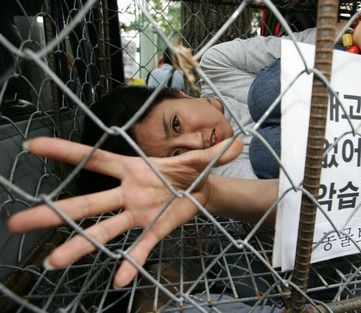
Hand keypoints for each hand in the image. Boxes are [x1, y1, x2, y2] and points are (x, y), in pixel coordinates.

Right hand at [8, 137, 242, 287]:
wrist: (202, 192)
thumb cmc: (190, 172)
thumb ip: (212, 152)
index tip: (35, 146)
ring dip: (79, 245)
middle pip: (86, 202)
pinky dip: (131, 261)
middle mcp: (127, 193)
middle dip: (53, 211)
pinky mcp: (152, 230)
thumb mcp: (198, 161)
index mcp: (132, 169)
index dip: (67, 152)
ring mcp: (137, 214)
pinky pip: (138, 247)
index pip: (95, 159)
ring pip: (103, 230)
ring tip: (53, 261)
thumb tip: (238, 142)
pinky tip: (120, 279)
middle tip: (17, 222)